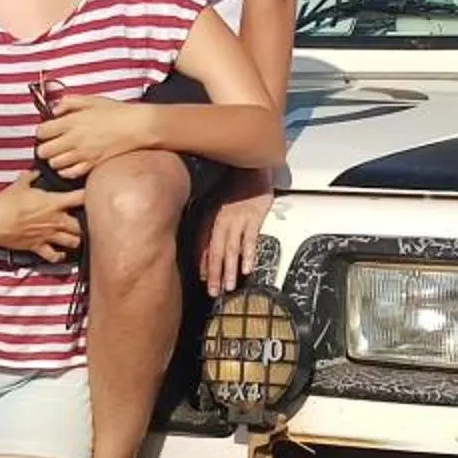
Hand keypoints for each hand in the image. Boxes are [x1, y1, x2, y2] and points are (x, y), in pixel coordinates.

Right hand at [0, 172, 83, 261]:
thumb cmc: (6, 203)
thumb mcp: (19, 185)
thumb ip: (30, 177)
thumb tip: (34, 172)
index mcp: (54, 203)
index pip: (80, 198)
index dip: (89, 195)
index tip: (93, 193)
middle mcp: (55, 221)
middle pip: (81, 225)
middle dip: (86, 224)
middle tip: (85, 222)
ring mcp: (48, 235)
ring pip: (72, 242)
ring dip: (76, 240)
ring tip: (76, 237)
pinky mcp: (38, 247)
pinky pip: (53, 256)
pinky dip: (59, 256)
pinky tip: (61, 254)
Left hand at [35, 95, 154, 179]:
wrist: (136, 126)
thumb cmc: (116, 112)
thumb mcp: (91, 100)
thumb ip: (69, 102)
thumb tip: (55, 110)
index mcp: (71, 121)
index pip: (41, 131)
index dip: (42, 132)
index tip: (48, 132)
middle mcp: (73, 139)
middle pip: (43, 151)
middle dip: (45, 148)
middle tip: (51, 145)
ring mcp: (82, 154)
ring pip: (54, 164)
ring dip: (55, 159)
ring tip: (62, 154)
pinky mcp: (91, 165)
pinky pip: (70, 173)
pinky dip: (66, 171)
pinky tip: (70, 164)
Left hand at [199, 167, 276, 295]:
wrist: (250, 164)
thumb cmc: (233, 182)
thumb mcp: (215, 198)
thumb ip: (210, 219)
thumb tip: (205, 242)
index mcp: (210, 215)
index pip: (203, 244)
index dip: (203, 263)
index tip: (203, 280)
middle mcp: (221, 219)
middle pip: (216, 251)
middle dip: (215, 274)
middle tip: (214, 292)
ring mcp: (238, 219)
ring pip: (231, 249)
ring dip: (230, 269)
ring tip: (229, 287)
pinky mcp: (254, 217)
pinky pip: (250, 239)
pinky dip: (248, 255)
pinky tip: (247, 268)